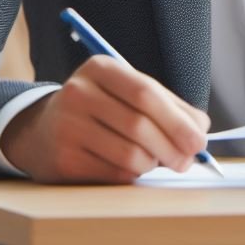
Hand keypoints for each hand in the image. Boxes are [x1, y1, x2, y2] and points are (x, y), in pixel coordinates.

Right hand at [0, 56, 210, 183]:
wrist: (43, 130)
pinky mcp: (63, 161)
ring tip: (156, 160)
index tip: (200, 140)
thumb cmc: (101, 109)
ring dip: (154, 163)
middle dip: (173, 147)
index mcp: (100, 68)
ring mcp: (67, 127)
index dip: (178, 120)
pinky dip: (133, 175)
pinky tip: (132, 167)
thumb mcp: (128, 93)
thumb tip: (200, 129)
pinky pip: (114, 175)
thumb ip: (168, 105)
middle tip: (188, 160)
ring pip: (130, 154)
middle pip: (139, 125)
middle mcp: (78, 93)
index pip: (146, 93)